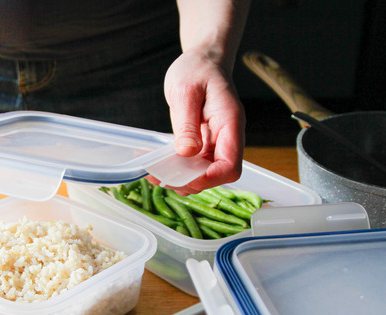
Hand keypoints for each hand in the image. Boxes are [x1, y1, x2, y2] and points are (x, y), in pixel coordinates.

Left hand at [155, 48, 244, 193]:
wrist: (202, 61)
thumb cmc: (197, 69)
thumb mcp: (185, 91)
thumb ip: (187, 123)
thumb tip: (187, 152)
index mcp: (230, 124)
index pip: (230, 165)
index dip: (211, 178)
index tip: (185, 177)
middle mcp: (226, 137)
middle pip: (218, 175)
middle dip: (192, 182)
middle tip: (161, 176)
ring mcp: (215, 142)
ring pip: (204, 173)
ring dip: (182, 178)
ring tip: (155, 172)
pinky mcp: (203, 143)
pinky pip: (193, 164)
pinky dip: (176, 168)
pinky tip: (158, 164)